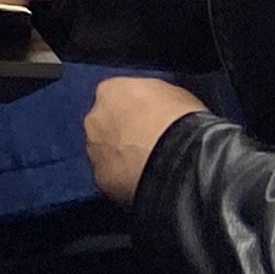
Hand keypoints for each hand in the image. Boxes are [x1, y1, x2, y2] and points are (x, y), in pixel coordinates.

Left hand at [85, 75, 208, 204]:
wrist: (180, 158)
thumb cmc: (180, 120)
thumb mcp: (173, 94)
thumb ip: (153, 98)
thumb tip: (156, 108)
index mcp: (110, 91)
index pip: (115, 96)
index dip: (134, 110)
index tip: (149, 119)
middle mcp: (94, 119)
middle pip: (105, 125)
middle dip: (122, 134)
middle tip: (147, 144)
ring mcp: (95, 151)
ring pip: (104, 153)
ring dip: (120, 158)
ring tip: (149, 167)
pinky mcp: (101, 179)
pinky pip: (112, 178)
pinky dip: (124, 181)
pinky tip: (145, 182)